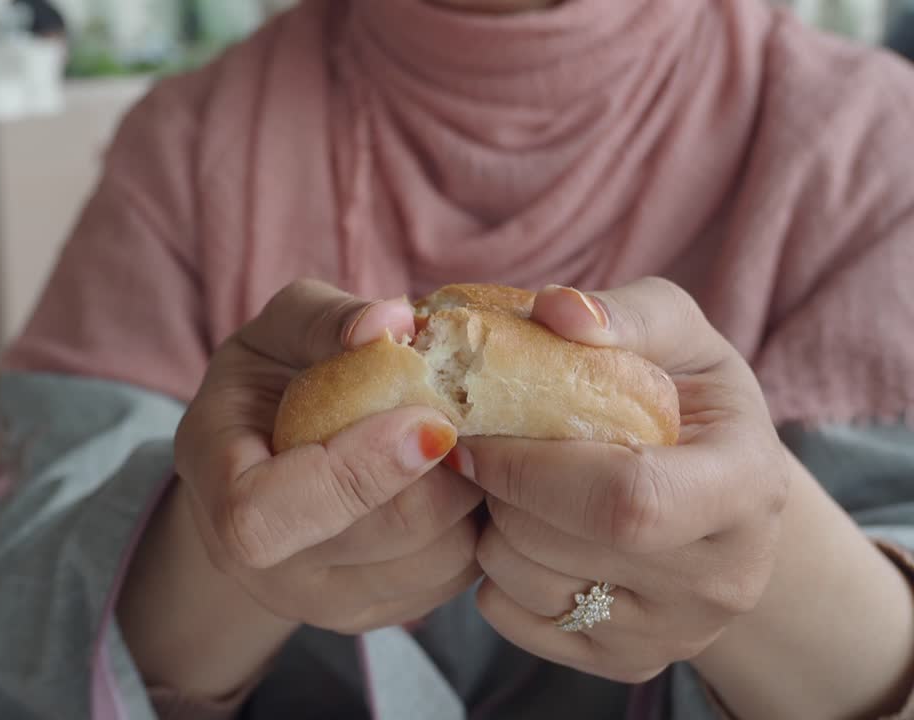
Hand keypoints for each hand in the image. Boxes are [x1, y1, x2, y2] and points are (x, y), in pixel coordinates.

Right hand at [174, 279, 483, 634]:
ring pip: (437, 560)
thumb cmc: (267, 384)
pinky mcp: (381, 613)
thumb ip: (325, 318)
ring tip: (467, 438)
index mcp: (219, 490)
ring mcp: (326, 604)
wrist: (261, 465)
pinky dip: (476, 521)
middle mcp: (268, 568)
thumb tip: (391, 323)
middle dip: (445, 466)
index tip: (424, 418)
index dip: (353, 470)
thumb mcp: (277, 330)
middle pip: (382, 534)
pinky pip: (457, 576)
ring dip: (472, 491)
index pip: (266, 515)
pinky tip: (461, 474)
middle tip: (471, 408)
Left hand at [462, 278, 790, 683]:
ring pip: (524, 582)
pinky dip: (495, 572)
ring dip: (491, 525)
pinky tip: (525, 531)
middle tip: (490, 448)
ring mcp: (678, 633)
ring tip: (516, 487)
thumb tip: (557, 312)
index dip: (528, 465)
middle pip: (557, 541)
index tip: (475, 428)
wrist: (719, 491)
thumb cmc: (689, 396)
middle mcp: (725, 578)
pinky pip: (511, 620)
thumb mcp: (677, 334)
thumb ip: (627, 313)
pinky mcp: (627, 663)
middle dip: (498, 486)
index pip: (624, 499)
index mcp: (747, 486)